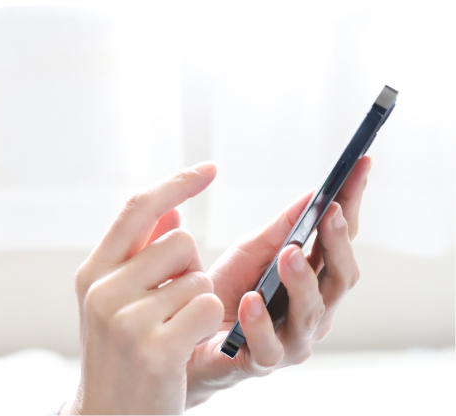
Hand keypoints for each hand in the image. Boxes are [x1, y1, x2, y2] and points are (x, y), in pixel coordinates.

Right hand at [64, 163, 223, 414]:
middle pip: (181, 241)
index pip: (137, 209)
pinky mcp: (155, 348)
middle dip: (192, 268)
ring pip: (200, 277)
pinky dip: (208, 325)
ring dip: (200, 303)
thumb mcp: (117, 301)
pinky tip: (186, 348)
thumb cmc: (120, 355)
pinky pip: (210, 308)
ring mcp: (125, 319)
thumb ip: (140, 254)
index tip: (209, 170)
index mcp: (93, 272)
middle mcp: (102, 289)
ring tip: (175, 332)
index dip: (176, 184)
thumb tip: (172, 210)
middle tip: (175, 304)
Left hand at [185, 156, 371, 407]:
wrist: (186, 332)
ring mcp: (293, 339)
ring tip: (289, 254)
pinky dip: (261, 323)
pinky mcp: (262, 362)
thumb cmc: (224, 290)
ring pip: (312, 313)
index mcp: (314, 279)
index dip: (353, 203)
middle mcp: (313, 310)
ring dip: (302, 281)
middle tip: (330, 212)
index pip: (341, 240)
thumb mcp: (251, 251)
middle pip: (341, 278)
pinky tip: (250, 300)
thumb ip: (281, 228)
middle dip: (336, 243)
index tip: (361, 165)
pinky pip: (269, 346)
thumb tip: (312, 194)